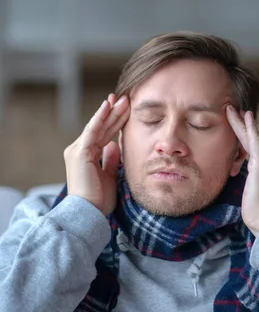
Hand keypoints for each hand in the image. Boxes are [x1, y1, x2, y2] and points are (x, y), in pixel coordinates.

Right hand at [64, 93, 129, 214]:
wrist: (89, 212)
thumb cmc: (98, 199)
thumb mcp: (109, 175)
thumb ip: (110, 159)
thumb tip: (114, 145)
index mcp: (86, 156)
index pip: (103, 134)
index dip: (115, 122)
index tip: (126, 110)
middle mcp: (79, 150)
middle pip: (101, 127)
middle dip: (114, 113)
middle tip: (126, 99)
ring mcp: (78, 150)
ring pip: (98, 126)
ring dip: (111, 112)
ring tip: (123, 100)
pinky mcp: (79, 152)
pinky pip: (92, 130)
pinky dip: (100, 117)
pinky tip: (108, 105)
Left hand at [226, 106, 258, 236]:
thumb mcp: (256, 190)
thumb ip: (254, 178)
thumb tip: (248, 175)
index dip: (253, 132)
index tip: (244, 123)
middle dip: (247, 123)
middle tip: (235, 111)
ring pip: (255, 135)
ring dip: (243, 122)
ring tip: (232, 110)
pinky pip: (256, 141)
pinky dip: (250, 127)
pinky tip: (245, 116)